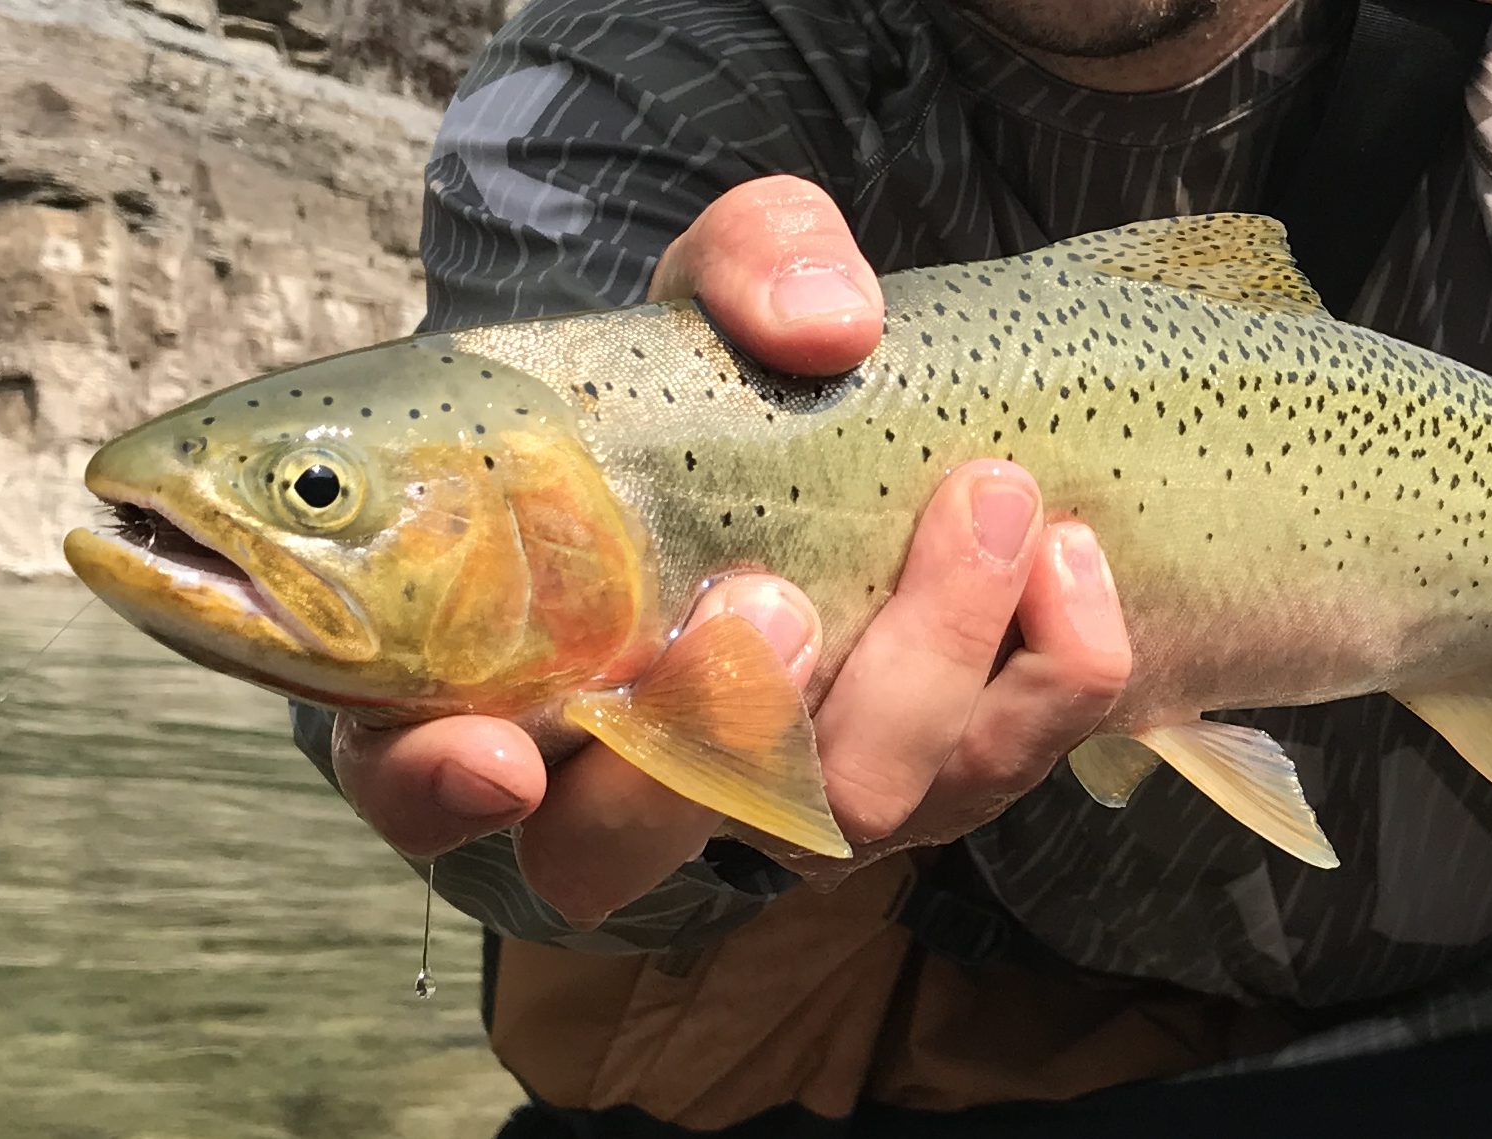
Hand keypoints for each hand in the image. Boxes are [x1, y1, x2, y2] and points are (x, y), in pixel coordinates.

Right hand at [327, 175, 1136, 922]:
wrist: (851, 426)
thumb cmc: (716, 381)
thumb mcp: (709, 292)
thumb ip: (746, 268)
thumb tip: (824, 322)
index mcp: (492, 673)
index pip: (419, 787)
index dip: (439, 794)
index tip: (502, 753)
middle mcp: (626, 776)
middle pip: (634, 849)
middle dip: (716, 739)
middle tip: (773, 603)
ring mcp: (783, 802)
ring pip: (835, 819)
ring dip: (919, 673)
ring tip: (988, 503)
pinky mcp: (931, 786)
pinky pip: (998, 777)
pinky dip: (1052, 679)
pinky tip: (1073, 556)